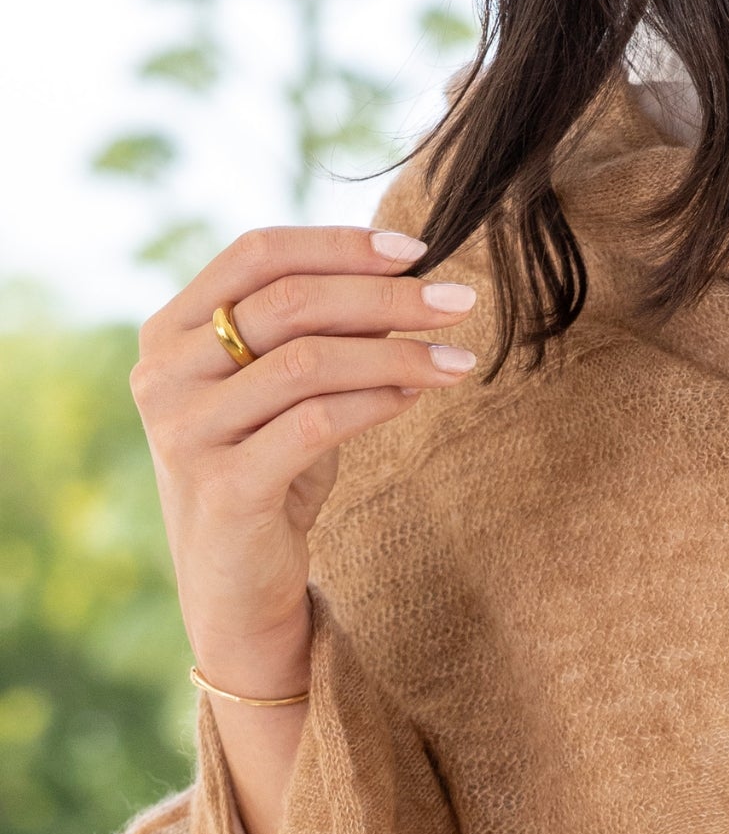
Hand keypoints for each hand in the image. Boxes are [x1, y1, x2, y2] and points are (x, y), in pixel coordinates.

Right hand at [130, 221, 479, 695]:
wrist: (238, 589)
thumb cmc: (270, 475)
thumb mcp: (286, 393)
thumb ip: (321, 334)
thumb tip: (405, 279)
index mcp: (169, 332)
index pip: (256, 254)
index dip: (339, 244)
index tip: (417, 251)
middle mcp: (162, 374)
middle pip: (288, 302)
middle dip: (386, 297)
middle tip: (460, 303)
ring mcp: (185, 432)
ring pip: (307, 362)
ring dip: (396, 354)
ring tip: (456, 359)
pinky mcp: (224, 488)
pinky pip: (316, 423)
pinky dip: (376, 402)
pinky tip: (418, 397)